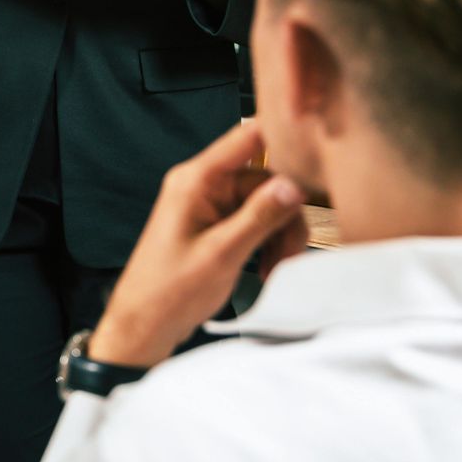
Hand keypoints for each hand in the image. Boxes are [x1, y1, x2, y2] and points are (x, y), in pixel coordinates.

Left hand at [88, 122, 307, 368]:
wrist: (145, 324)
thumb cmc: (169, 291)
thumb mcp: (222, 254)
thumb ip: (259, 216)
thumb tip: (293, 185)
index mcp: (196, 180)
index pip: (248, 137)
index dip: (284, 138)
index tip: (316, 157)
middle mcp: (203, 185)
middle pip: (265, 179)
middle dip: (285, 216)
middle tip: (289, 254)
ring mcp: (210, 204)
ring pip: (266, 203)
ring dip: (279, 235)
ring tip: (275, 268)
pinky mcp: (217, 224)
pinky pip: (256, 220)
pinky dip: (267, 242)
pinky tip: (267, 267)